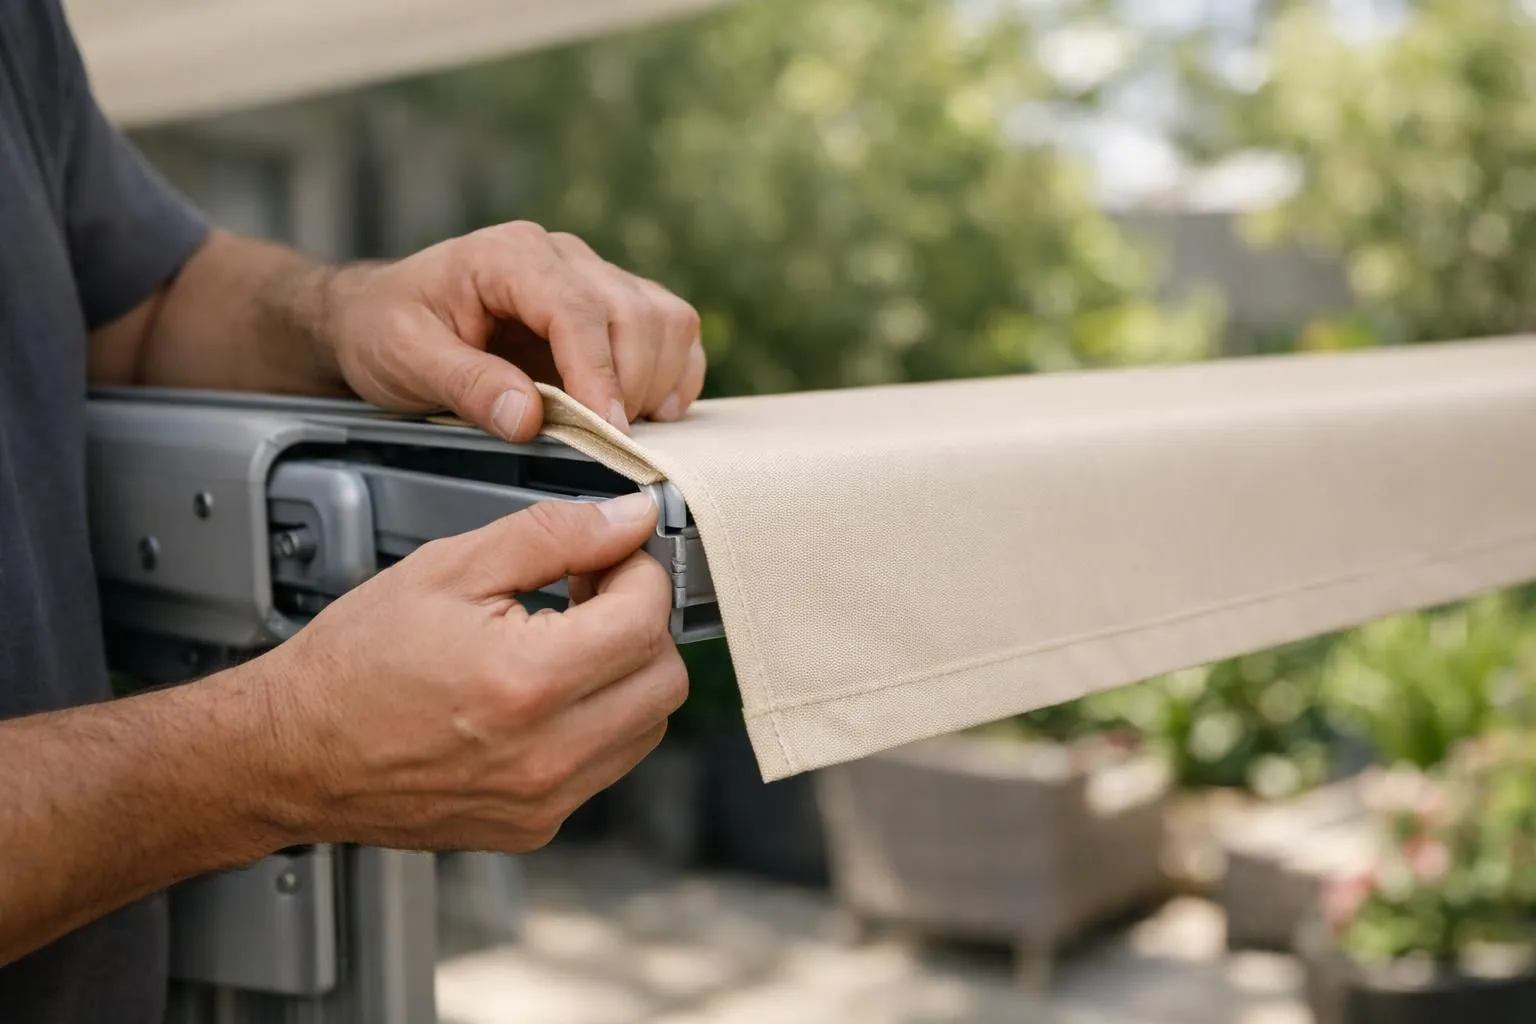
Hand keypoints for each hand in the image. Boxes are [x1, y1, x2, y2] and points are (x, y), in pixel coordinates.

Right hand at [249, 491, 686, 851]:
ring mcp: (544, 800)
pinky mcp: (536, 826)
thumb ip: (553, 535)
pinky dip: (597, 722)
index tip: (609, 557)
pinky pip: (607, 765)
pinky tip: (543, 694)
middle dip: (640, 624)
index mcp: (527, 682)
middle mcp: (546, 753)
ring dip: (624, 675)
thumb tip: (627, 518)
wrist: (291, 751)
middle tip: (589, 596)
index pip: (648, 618)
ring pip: (647, 725)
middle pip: (665, 678)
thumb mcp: (450, 568)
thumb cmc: (354, 662)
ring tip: (562, 643)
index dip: (638, 572)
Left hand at [324, 222, 706, 438]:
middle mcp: (561, 256)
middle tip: (608, 442)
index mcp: (508, 256)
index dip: (599, 374)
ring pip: (666, 318)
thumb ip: (466, 385)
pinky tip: (653, 410)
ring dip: (657, 381)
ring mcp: (593, 275)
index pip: (576, 309)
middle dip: (632, 386)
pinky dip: (676, 372)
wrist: (383, 312)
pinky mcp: (613, 302)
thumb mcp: (405, 359)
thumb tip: (528, 418)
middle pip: (635, 313)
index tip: (610, 428)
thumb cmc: (389, 328)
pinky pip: (673, 328)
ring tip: (621, 426)